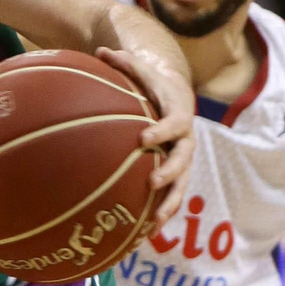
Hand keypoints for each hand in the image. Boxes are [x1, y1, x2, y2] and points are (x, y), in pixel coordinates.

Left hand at [100, 47, 195, 230]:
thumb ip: (123, 62)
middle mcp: (185, 139)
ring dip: (169, 204)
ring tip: (154, 224)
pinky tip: (145, 234)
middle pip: (184, 159)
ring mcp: (182, 158)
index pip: (175, 123)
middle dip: (170, 172)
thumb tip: (99, 51)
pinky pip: (171, 196)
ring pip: (181, 185)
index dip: (162, 131)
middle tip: (151, 183)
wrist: (175, 94)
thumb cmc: (151, 82)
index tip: (143, 138)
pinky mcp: (176, 173)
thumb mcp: (140, 68)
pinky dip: (161, 214)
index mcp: (178, 113)